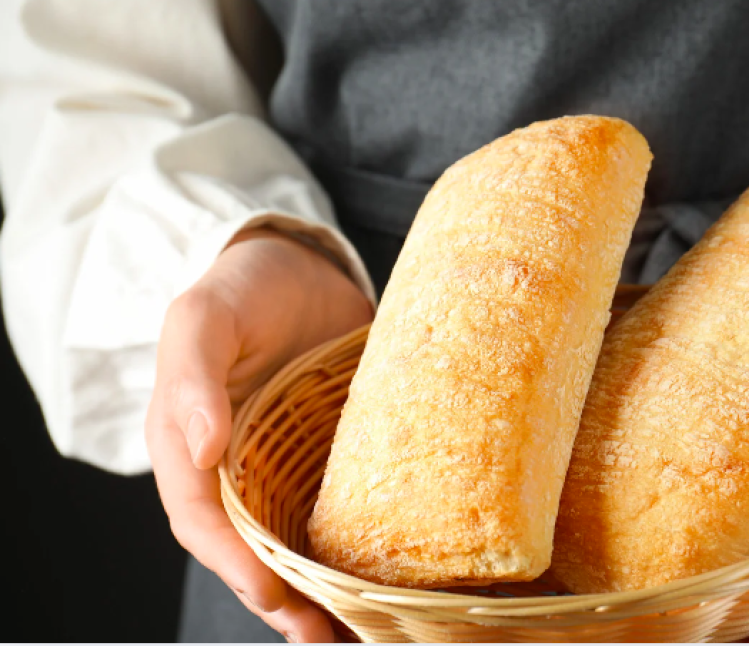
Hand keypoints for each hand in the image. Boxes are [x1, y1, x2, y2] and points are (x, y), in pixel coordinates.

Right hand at [145, 228, 372, 642]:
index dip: (234, 563)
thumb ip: (192, 378)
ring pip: (296, 540)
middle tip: (324, 634)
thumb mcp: (204, 318)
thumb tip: (201, 448)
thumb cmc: (241, 289)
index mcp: (189, 447)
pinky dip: (357, 547)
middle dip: (283, 598)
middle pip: (251, 549)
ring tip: (358, 627)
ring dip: (321, 588)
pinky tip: (387, 574)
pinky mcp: (332, 456)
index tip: (275, 593)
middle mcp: (236, 468)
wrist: (301, 265)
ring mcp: (285, 465)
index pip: (202, 522)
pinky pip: (339, 509)